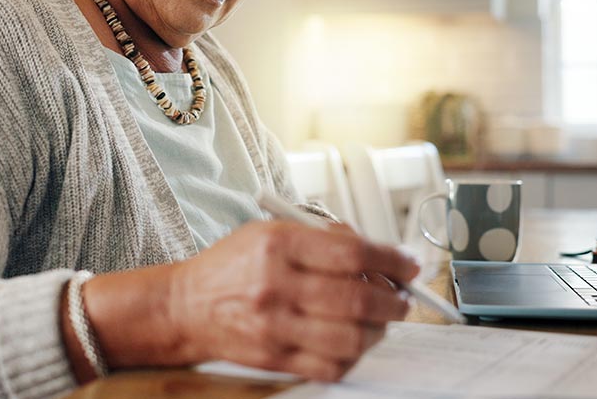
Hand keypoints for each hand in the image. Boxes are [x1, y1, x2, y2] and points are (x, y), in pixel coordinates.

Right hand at [168, 220, 419, 380]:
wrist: (187, 306)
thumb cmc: (235, 265)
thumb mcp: (271, 231)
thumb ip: (322, 237)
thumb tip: (378, 253)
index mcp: (278, 245)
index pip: (352, 252)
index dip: (391, 259)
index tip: (409, 264)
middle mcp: (276, 285)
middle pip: (356, 298)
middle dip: (393, 299)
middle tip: (403, 298)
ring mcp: (274, 326)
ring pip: (350, 337)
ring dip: (379, 331)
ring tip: (381, 321)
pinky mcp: (274, 358)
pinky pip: (331, 366)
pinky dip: (354, 356)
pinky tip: (355, 342)